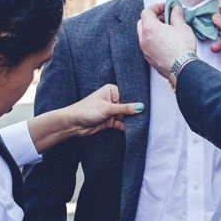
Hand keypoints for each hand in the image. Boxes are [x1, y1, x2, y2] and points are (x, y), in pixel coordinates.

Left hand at [27, 86, 142, 152]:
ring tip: (142, 123)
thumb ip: (125, 108)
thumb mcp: (107, 108)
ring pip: (126, 116)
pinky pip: (121, 124)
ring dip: (131, 120)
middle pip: (128, 106)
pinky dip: (126, 126)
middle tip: (147, 116)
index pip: (128, 94)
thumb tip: (141, 107)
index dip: (137, 100)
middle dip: (135, 112)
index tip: (148, 105)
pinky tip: (134, 129)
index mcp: (111, 90)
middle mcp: (112, 99)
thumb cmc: (86, 110)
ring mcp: (111, 111)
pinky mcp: (109, 121)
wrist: (73, 123)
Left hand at [137, 4, 195, 76]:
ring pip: (143, 34)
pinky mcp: (149, 58)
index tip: (166, 7)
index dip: (156, 7)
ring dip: (152, 29)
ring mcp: (145, 50)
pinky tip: (165, 41)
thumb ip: (176, 15)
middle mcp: (143, 39)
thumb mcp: (182, 26)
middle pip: (142, 22)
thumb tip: (175, 9)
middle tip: (165, 17)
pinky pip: (147, 45)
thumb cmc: (182, 48)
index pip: (146, 11)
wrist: (182, 68)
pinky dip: (153, 39)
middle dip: (153, 17)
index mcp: (149, 28)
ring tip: (167, 30)